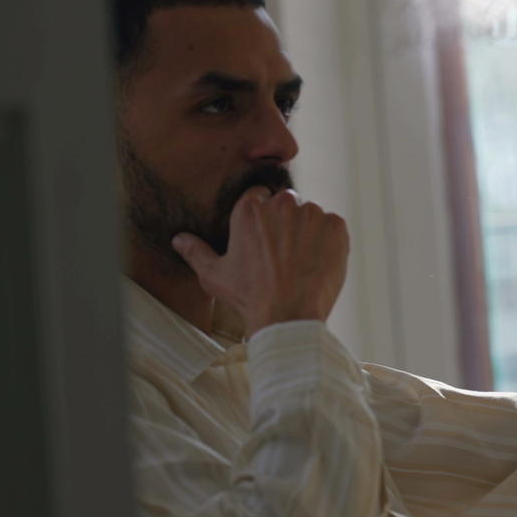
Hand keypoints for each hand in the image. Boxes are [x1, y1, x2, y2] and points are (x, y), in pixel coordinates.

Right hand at [171, 188, 348, 333]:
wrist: (289, 318)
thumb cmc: (249, 297)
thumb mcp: (214, 276)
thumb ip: (196, 251)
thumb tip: (178, 238)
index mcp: (250, 208)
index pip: (259, 199)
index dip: (261, 221)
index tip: (263, 242)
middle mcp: (283, 203)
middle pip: (286, 204)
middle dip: (284, 224)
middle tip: (282, 255)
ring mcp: (313, 213)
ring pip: (310, 215)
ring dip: (307, 232)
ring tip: (300, 263)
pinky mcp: (337, 226)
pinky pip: (332, 226)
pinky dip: (328, 241)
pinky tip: (317, 263)